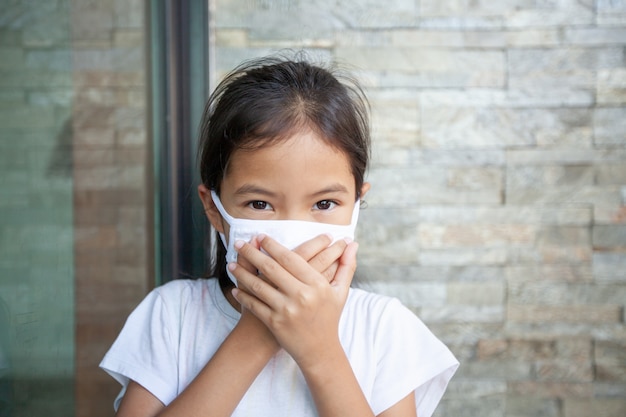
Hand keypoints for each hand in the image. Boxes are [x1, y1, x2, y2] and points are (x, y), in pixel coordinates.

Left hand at [229, 235, 358, 368]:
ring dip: (242, 273)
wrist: (319, 350)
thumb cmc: (329, 317)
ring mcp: (286, 310)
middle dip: (252, 253)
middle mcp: (301, 295)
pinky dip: (243, 296)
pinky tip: (235, 288)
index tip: (260, 236)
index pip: (291, 258)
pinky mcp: (275, 323)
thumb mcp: (340, 292)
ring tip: (231, 263)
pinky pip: (255, 305)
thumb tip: (352, 243)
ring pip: (259, 285)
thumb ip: (346, 266)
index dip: (273, 246)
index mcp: (317, 285)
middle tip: (239, 243)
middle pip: (271, 268)